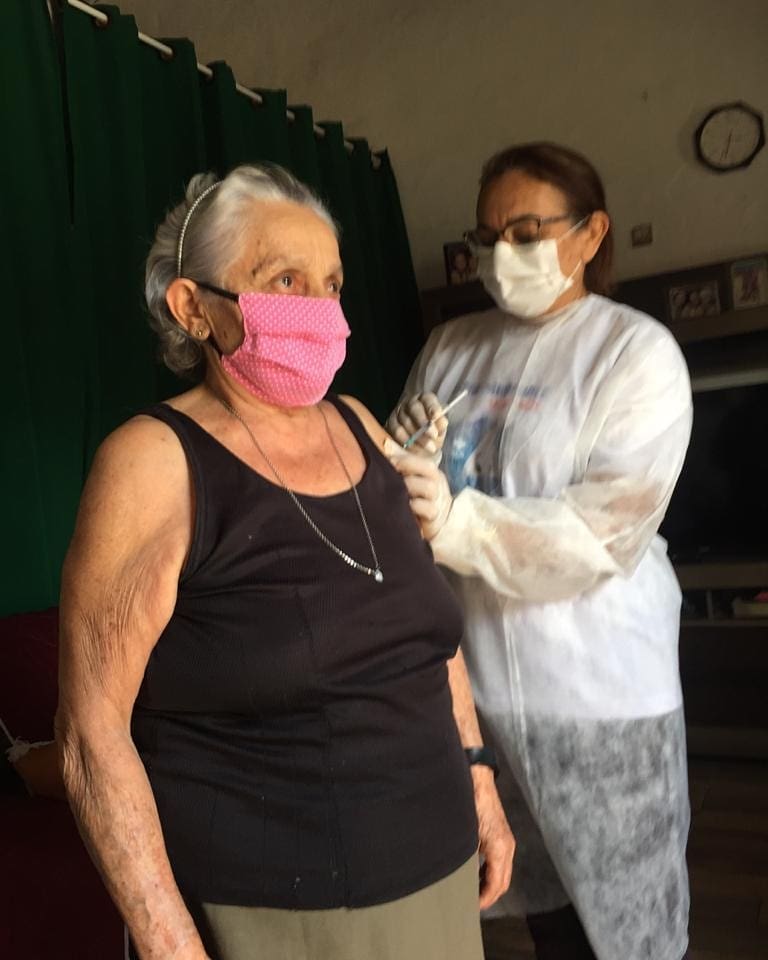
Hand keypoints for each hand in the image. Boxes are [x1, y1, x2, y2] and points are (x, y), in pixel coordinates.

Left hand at [384, 439, 452, 539]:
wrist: (438, 521)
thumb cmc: (420, 496)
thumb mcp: (413, 477)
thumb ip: (400, 459)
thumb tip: (385, 442)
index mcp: (432, 472)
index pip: (423, 458)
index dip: (405, 458)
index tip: (389, 460)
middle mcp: (437, 483)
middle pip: (428, 468)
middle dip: (407, 466)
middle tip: (390, 472)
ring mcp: (438, 499)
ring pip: (428, 487)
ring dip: (409, 486)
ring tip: (395, 488)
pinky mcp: (434, 515)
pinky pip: (426, 508)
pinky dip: (413, 505)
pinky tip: (402, 505)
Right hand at [386, 393, 447, 456]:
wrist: (420, 444)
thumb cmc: (432, 432)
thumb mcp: (440, 429)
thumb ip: (441, 424)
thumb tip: (442, 422)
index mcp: (425, 399)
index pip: (428, 399)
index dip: (432, 407)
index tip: (437, 416)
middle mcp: (410, 403)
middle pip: (415, 409)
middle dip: (424, 423)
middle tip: (433, 435)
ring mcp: (397, 413)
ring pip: (405, 422)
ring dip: (417, 436)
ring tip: (429, 447)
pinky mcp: (389, 425)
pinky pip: (395, 433)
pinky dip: (406, 441)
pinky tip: (416, 449)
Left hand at [472, 766, 514, 909]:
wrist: (478, 780)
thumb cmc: (471, 803)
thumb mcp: (466, 832)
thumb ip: (466, 856)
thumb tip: (457, 876)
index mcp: (500, 848)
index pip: (497, 884)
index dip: (485, 899)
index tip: (473, 907)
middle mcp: (507, 847)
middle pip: (503, 883)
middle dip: (489, 897)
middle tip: (472, 906)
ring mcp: (506, 842)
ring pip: (503, 874)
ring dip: (490, 886)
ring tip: (472, 894)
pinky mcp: (502, 837)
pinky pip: (499, 863)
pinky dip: (490, 873)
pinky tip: (476, 875)